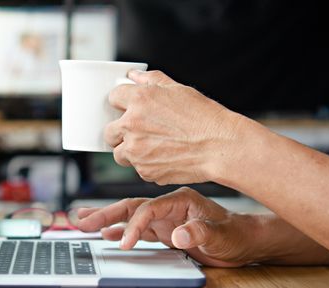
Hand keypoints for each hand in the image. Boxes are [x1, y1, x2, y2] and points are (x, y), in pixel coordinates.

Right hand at [77, 187, 259, 266]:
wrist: (245, 241)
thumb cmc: (236, 234)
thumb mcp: (221, 235)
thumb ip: (199, 233)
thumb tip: (177, 236)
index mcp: (179, 200)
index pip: (147, 210)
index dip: (133, 226)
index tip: (122, 243)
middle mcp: (168, 207)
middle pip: (131, 208)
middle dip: (106, 213)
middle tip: (82, 219)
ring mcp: (165, 219)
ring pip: (130, 217)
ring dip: (108, 220)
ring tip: (85, 221)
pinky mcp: (165, 231)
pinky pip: (138, 230)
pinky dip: (121, 232)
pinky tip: (107, 234)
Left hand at [106, 70, 244, 184]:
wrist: (219, 147)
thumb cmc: (204, 117)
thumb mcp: (179, 89)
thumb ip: (152, 80)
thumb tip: (133, 75)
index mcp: (139, 100)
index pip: (112, 98)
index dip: (120, 103)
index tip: (125, 107)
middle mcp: (132, 125)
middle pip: (108, 131)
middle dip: (119, 131)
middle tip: (135, 132)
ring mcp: (136, 150)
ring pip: (119, 154)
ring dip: (129, 151)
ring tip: (150, 148)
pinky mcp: (144, 171)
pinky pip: (137, 168)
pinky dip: (146, 165)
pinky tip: (164, 157)